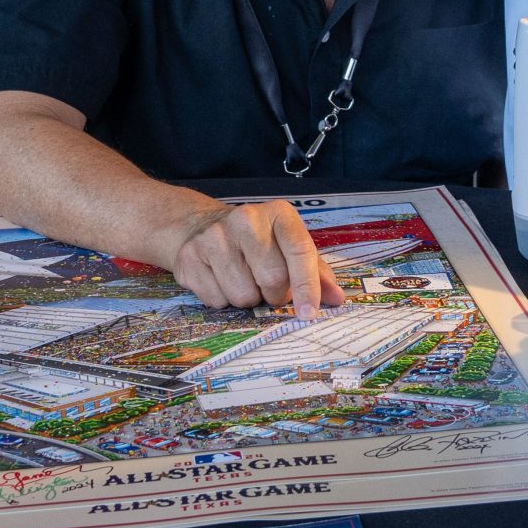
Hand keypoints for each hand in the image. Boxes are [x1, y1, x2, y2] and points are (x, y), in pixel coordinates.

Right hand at [163, 196, 348, 321]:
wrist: (201, 227)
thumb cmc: (257, 241)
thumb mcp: (288, 245)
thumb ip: (316, 271)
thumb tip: (337, 299)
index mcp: (278, 214)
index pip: (300, 251)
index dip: (307, 286)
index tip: (309, 313)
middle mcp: (246, 219)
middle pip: (273, 279)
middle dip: (275, 295)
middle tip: (270, 287)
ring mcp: (214, 236)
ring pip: (244, 295)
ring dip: (249, 299)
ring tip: (244, 280)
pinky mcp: (190, 257)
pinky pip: (217, 301)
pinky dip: (224, 300)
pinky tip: (221, 280)